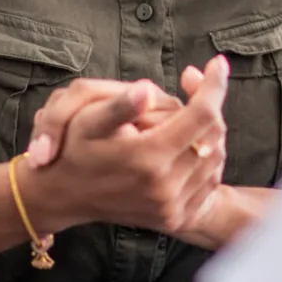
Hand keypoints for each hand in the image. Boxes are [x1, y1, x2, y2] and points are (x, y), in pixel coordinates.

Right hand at [22, 57, 228, 236]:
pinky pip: (209, 182)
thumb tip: (146, 91)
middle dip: (210, 104)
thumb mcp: (86, 120)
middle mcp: (165, 187)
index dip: (213, 85)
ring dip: (209, 130)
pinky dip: (207, 157)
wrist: (63, 195)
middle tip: (193, 85)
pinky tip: (187, 142)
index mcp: (148, 157)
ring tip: (187, 113)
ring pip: (215, 157)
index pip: (202, 115)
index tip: (217, 63)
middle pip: (213, 134)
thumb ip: (119, 106)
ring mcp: (171, 206)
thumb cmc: (74, 149)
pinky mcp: (174, 218)